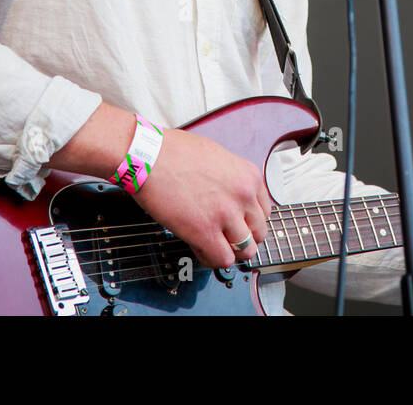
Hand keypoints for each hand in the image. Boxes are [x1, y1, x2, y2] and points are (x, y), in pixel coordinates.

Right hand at [130, 127, 272, 268]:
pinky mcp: (204, 231)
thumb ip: (232, 178)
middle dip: (243, 238)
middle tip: (227, 238)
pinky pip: (222, 259)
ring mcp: (226, 214)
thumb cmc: (174, 152)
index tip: (239, 225)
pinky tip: (201, 249)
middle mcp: (243, 195)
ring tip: (214, 245)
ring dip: (230, 251)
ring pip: (245, 250)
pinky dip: (214, 259)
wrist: (149, 156)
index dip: (249, 222)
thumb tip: (232, 196)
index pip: (264, 212)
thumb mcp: (218, 157)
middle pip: (258, 233)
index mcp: (248, 176)